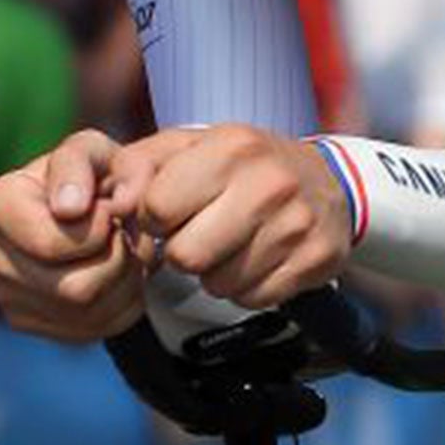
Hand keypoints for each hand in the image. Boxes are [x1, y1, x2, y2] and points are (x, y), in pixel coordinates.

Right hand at [0, 130, 143, 342]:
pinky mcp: (25, 320)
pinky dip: (121, 304)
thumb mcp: (102, 153)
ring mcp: (4, 294)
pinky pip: (90, 328)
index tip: (109, 208)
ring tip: (126, 250)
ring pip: (87, 312)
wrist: (93, 206)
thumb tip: (71, 209)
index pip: (52, 245)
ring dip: (125, 282)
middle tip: (126, 234)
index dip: (100, 230)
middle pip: (74, 288)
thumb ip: (96, 165)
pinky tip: (118, 274)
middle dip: (118, 260)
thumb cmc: (94, 174)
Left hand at [108, 125, 350, 308]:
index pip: (157, 207)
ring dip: (216, 273)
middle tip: (202, 233)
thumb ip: (136, 165)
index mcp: (231, 147)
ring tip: (233, 245)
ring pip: (220, 284)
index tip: (174, 210)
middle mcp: (270, 183)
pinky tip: (259, 259)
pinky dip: (249, 287)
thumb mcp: (187, 146)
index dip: (156, 217)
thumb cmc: (242, 166)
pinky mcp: (317, 260)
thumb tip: (114, 203)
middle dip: (184, 251)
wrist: (329, 181)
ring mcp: (297, 224)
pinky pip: (254, 298)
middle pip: (186, 256)